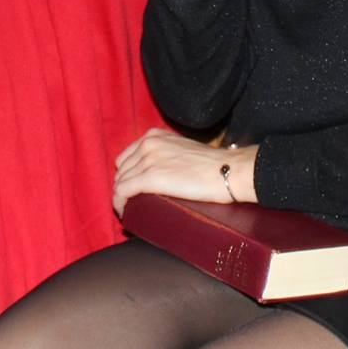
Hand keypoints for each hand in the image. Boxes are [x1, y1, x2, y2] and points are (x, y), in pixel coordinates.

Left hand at [112, 129, 256, 216]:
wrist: (227, 171)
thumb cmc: (213, 165)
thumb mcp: (183, 149)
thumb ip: (168, 154)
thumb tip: (162, 172)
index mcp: (155, 136)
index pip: (128, 157)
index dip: (127, 174)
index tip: (132, 188)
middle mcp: (147, 144)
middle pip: (122, 170)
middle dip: (124, 186)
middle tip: (132, 202)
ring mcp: (147, 160)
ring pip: (120, 181)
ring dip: (121, 197)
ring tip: (130, 209)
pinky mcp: (149, 178)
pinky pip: (122, 192)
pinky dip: (120, 203)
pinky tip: (125, 212)